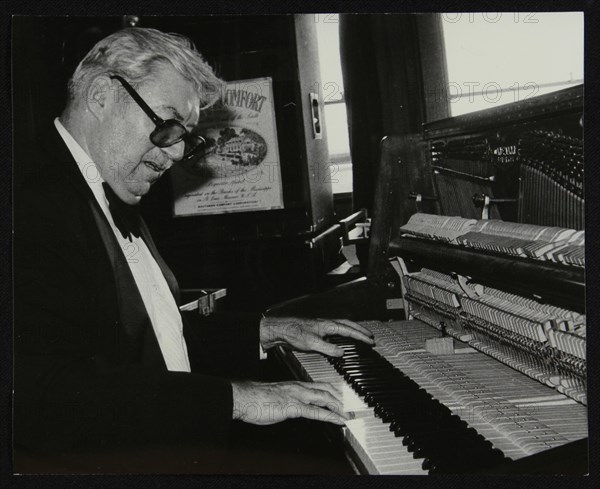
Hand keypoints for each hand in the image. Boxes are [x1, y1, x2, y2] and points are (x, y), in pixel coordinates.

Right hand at [231, 380, 347, 424]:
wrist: (244, 396)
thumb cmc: (257, 398)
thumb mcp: (278, 397)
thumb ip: (290, 400)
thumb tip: (297, 407)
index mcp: (295, 385)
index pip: (321, 385)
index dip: (335, 392)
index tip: (344, 399)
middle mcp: (299, 388)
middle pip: (327, 390)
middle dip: (342, 399)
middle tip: (352, 408)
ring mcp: (296, 396)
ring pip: (324, 398)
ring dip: (340, 407)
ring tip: (349, 415)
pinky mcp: (292, 407)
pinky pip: (315, 411)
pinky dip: (330, 416)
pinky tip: (338, 420)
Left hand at [259, 317, 374, 356]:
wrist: (281, 330)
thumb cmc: (294, 333)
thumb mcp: (312, 343)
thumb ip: (328, 348)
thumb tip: (341, 352)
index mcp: (327, 325)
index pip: (348, 330)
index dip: (360, 336)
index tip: (370, 340)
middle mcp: (326, 324)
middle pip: (348, 324)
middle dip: (360, 330)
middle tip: (370, 336)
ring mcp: (322, 326)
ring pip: (342, 326)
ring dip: (352, 330)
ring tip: (360, 335)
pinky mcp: (317, 330)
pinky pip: (335, 329)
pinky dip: (343, 333)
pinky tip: (341, 338)